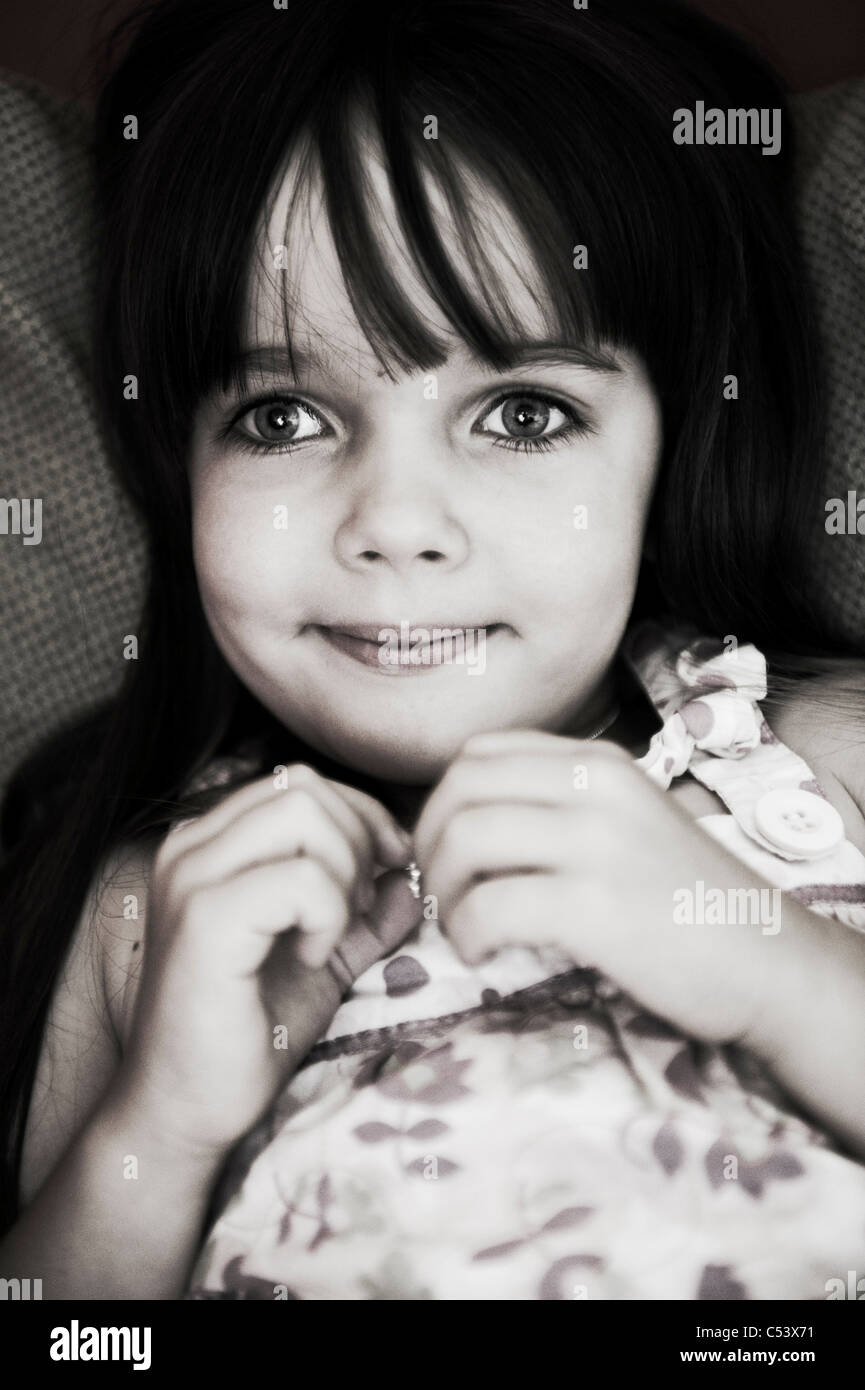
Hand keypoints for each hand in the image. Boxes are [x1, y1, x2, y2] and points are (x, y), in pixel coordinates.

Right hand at [110, 765, 420, 1158]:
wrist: (190, 1110)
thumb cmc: (250, 1033)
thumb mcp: (326, 955)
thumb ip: (367, 911)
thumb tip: (412, 874)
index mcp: (210, 843)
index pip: (299, 782)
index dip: (359, 816)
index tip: (385, 871)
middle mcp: (189, 847)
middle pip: (304, 787)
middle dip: (356, 840)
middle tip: (358, 909)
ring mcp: (191, 878)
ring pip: (303, 814)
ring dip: (343, 874)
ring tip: (332, 932)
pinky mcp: (204, 921)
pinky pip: (301, 878)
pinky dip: (329, 915)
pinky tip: (313, 958)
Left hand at [413, 729, 804, 1045]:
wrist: (771, 962)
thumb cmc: (689, 902)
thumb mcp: (630, 821)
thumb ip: (563, 804)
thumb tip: (464, 820)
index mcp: (601, 762)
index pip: (480, 753)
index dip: (440, 803)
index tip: (446, 853)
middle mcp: (598, 787)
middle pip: (460, 790)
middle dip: (428, 846)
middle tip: (442, 895)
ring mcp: (598, 843)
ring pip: (465, 841)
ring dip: (443, 894)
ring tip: (463, 929)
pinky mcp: (597, 906)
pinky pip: (489, 906)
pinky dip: (467, 934)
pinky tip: (485, 953)